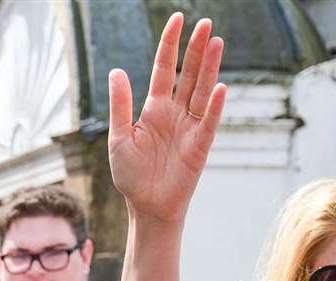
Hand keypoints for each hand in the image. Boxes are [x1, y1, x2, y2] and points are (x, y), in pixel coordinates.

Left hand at [108, 13, 225, 224]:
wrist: (146, 206)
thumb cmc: (131, 175)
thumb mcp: (120, 138)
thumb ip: (120, 105)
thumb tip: (116, 71)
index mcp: (154, 108)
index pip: (165, 69)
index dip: (170, 45)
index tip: (177, 19)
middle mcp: (175, 113)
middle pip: (188, 74)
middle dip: (196, 49)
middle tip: (206, 23)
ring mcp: (190, 127)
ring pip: (201, 90)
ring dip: (209, 68)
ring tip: (216, 41)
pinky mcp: (200, 146)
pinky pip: (208, 122)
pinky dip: (213, 106)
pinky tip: (218, 87)